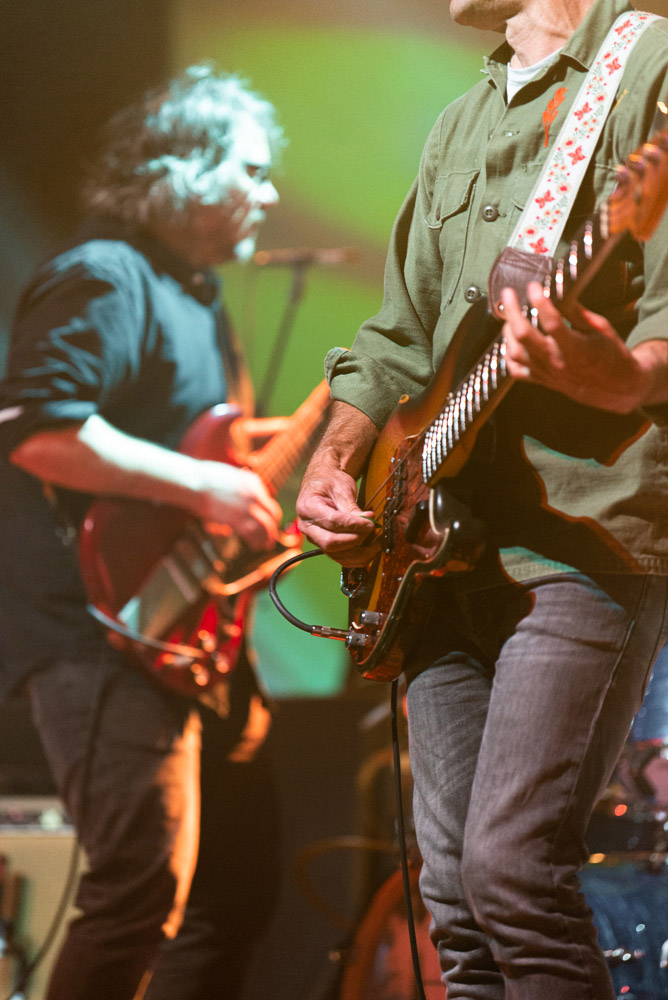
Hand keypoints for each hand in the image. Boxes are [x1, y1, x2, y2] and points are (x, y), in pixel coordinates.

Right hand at [196, 460, 281, 550]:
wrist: (193, 482)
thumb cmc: (205, 478)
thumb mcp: (231, 476)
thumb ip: (242, 488)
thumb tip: (245, 498)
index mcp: (254, 482)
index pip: (269, 501)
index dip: (270, 515)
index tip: (268, 522)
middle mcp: (255, 494)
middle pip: (272, 514)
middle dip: (273, 527)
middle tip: (271, 537)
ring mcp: (247, 507)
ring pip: (265, 526)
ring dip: (267, 537)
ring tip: (265, 545)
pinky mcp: (237, 519)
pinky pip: (252, 533)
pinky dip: (256, 541)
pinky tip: (255, 546)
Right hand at [297, 462, 377, 566]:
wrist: (322, 480)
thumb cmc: (330, 480)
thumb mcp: (342, 488)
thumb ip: (352, 508)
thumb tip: (368, 522)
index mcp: (307, 507)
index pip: (332, 522)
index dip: (354, 525)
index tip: (371, 523)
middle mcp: (306, 526)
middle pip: (329, 543)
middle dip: (355, 540)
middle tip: (372, 531)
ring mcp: (313, 537)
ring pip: (334, 554)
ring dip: (357, 553)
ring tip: (375, 545)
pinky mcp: (322, 543)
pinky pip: (338, 557)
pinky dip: (354, 558)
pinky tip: (369, 552)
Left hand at [501, 282, 650, 412]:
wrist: (614, 387)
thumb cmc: (609, 355)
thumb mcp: (600, 328)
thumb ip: (576, 312)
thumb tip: (558, 292)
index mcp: (576, 348)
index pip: (552, 322)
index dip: (540, 301)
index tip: (534, 286)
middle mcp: (557, 362)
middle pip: (524, 335)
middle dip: (513, 311)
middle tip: (509, 294)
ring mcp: (546, 373)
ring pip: (515, 352)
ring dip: (508, 331)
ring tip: (510, 316)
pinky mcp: (541, 379)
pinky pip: (515, 369)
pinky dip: (507, 354)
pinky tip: (510, 340)